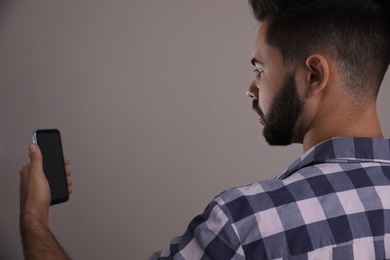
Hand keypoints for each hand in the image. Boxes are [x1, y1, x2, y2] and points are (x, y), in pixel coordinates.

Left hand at [19, 143, 72, 259]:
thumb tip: (32, 145)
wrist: (37, 216)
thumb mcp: (37, 173)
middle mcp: (30, 179)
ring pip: (51, 178)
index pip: (39, 158)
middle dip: (58, 168)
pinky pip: (53, 187)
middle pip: (47, 168)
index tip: (57, 154)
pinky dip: (60, 186)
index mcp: (28, 171)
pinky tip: (64, 188)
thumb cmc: (35, 197)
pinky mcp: (41, 195)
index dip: (49, 156)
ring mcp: (36, 187)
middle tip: (65, 168)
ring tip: (67, 179)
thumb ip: (36, 158)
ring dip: (60, 178)